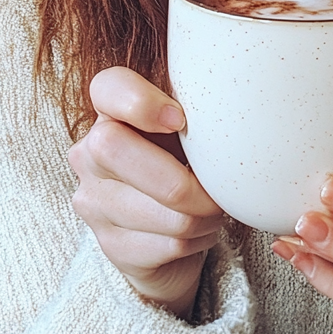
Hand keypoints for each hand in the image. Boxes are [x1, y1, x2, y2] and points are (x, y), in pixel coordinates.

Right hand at [68, 67, 223, 317]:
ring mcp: (93, 202)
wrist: (167, 233)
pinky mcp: (109, 245)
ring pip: (161, 210)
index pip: (106, 88)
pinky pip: (168, 245)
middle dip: (186, 179)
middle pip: (117, 150)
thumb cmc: (185, 164)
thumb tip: (243, 110)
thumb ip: (198, 111)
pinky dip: (199, 240)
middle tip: (217, 189)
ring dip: (204, 216)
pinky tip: (200, 232)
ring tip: (214, 210)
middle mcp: (89, 154)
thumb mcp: (188, 130)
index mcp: (111, 113)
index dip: (139, 101)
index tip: (179, 119)